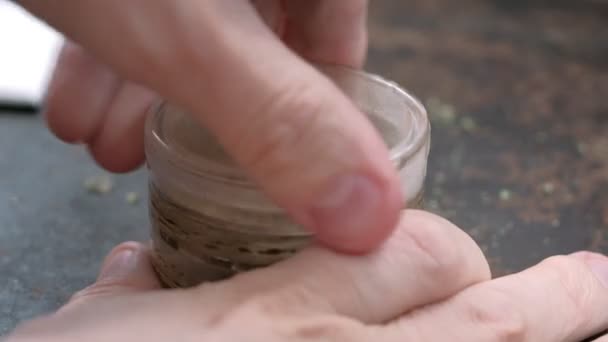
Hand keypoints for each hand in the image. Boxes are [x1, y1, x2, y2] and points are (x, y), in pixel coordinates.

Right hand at [8, 210, 607, 340]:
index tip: (453, 260)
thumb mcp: (90, 336)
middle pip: (484, 319)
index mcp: (268, 319)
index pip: (411, 254)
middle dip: (552, 303)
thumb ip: (129, 295)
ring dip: (542, 333)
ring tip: (588, 311)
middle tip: (596, 287)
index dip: (446, 255)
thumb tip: (135, 271)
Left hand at [16, 0, 400, 252]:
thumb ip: (279, 121)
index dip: (314, 117)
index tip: (281, 171)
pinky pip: (141, 5)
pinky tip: (79, 103)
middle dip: (212, 116)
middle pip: (259, 41)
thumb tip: (367, 211)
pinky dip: (111, 57)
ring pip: (191, 28)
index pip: (336, 41)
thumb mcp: (187, 31)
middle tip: (181, 167)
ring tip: (110, 145)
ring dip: (149, 96)